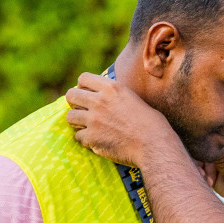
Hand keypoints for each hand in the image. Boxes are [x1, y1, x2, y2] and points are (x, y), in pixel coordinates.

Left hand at [65, 73, 179, 165]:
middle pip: (71, 95)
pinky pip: (78, 136)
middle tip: (83, 112)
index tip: (87, 95)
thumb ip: (115, 94)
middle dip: (75, 103)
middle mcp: (99, 100)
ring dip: (77, 122)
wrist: (153, 144)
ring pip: (70, 117)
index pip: (83, 78)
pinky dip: (86, 140)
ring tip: (89, 127)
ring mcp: (93, 119)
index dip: (82, 87)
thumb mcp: (133, 97)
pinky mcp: (92, 137)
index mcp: (111, 87)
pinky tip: (97, 141)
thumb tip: (102, 95)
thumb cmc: (150, 123)